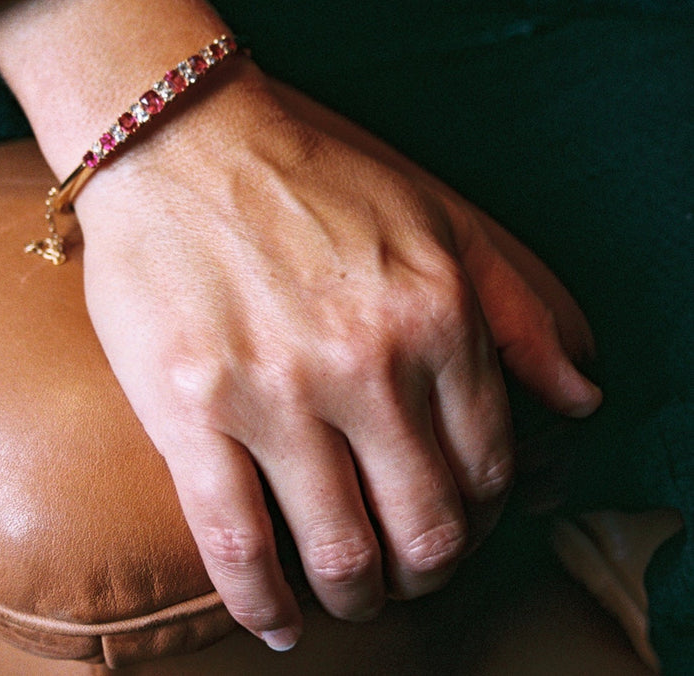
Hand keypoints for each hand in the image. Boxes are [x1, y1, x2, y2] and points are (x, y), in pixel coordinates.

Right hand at [74, 62, 600, 649]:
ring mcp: (275, 392)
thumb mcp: (437, 216)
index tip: (455, 521)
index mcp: (434, 317)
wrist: (178, 138)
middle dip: (427, 570)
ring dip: (356, 596)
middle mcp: (366, 363)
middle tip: (408, 571)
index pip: (489, 467)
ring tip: (350, 594)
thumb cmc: (306, 173)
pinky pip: (235, 542)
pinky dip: (260, 603)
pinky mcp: (190, 410)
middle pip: (427, 528)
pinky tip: (275, 621)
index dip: (482, 515)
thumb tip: (581, 398)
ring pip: (340, 551)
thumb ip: (520, 309)